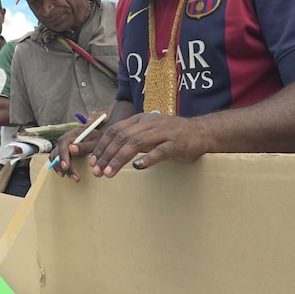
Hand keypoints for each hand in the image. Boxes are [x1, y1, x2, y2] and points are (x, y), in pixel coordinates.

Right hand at [49, 118, 104, 181]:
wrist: (99, 138)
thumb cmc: (98, 139)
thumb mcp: (95, 141)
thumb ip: (84, 146)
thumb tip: (72, 149)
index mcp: (73, 134)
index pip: (63, 143)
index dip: (63, 155)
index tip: (66, 166)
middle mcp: (65, 139)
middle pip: (58, 152)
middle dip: (64, 166)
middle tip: (75, 177)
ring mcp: (63, 146)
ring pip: (55, 157)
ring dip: (60, 168)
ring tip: (72, 177)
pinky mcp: (64, 152)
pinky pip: (56, 159)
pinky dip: (58, 167)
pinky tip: (64, 174)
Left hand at [89, 112, 209, 177]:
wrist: (201, 131)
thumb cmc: (172, 135)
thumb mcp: (149, 131)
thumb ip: (132, 137)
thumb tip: (109, 151)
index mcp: (140, 120)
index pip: (115, 130)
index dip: (102, 146)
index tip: (93, 161)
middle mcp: (149, 124)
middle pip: (122, 138)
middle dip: (106, 155)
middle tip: (97, 171)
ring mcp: (163, 133)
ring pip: (136, 144)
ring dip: (119, 159)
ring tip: (109, 173)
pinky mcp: (175, 144)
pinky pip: (159, 151)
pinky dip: (147, 159)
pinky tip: (137, 167)